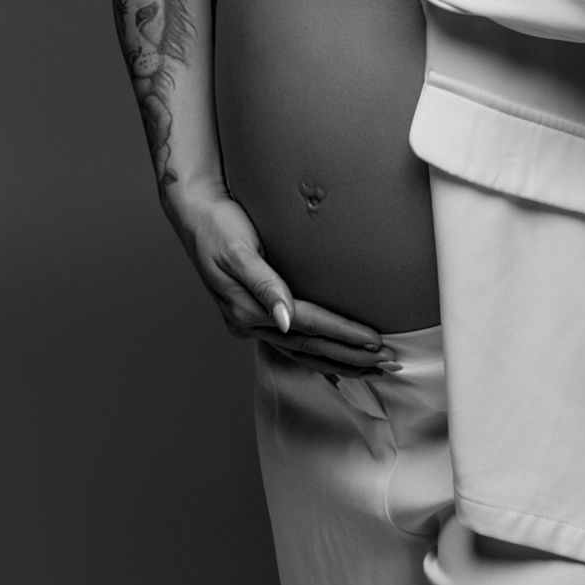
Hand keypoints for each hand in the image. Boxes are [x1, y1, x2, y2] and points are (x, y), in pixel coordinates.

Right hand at [166, 179, 399, 376]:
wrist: (195, 214)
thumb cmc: (218, 225)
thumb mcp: (238, 249)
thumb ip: (263, 284)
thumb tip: (284, 320)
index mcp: (247, 309)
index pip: (307, 326)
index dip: (343, 335)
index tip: (376, 342)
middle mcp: (249, 323)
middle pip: (309, 347)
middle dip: (350, 357)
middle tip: (389, 364)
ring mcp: (251, 323)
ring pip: (302, 351)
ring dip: (339, 362)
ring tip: (373, 370)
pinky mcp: (255, 316)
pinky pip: (292, 344)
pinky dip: (317, 356)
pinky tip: (335, 366)